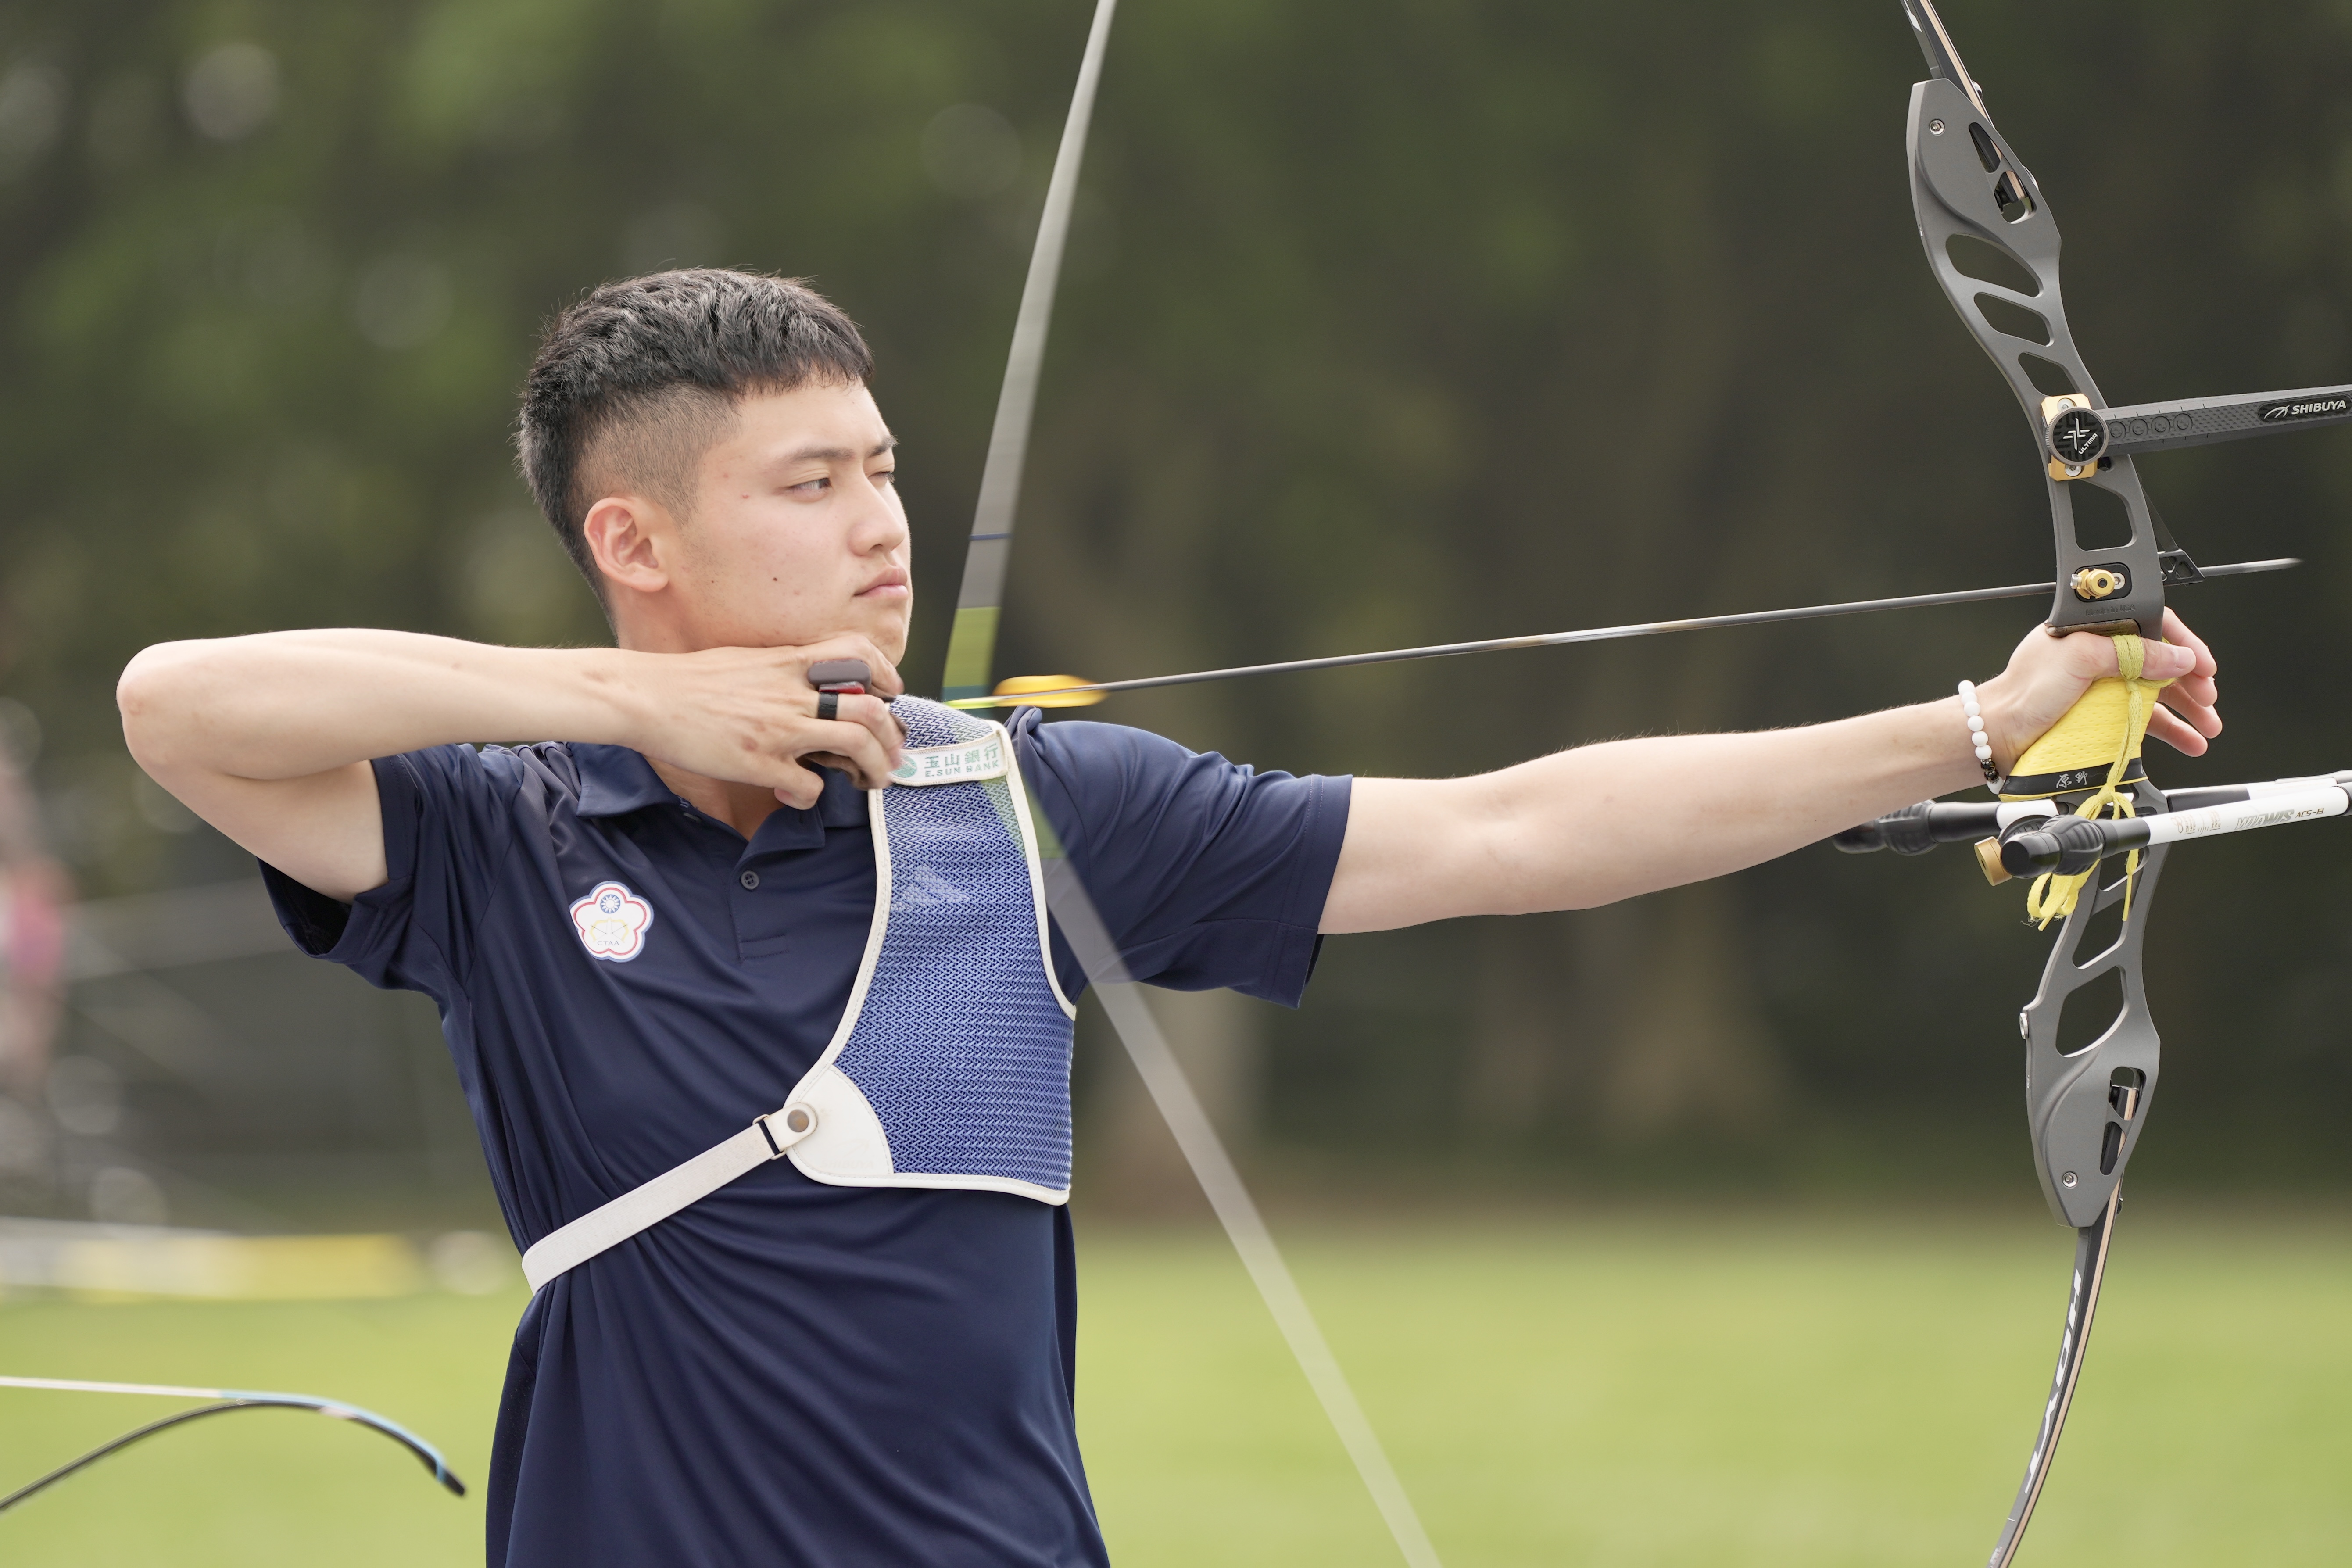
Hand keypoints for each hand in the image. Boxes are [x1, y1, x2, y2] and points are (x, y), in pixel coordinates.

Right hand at [615, 636, 906, 808]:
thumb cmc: (691, 680)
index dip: (886, 674)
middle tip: (892, 755)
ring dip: (874, 766)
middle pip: (870, 708)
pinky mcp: (760, 762)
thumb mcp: (747, 660)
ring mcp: (779, 728)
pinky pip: (809, 785)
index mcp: (788, 661)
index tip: (891, 693)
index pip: (858, 653)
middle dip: (892, 736)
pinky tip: (798, 794)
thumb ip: (784, 671)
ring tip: (873, 780)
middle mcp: (792, 692)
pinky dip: (813, 795)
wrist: (647, 697)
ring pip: (854, 743)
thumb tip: (809, 688)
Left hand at [1975, 608, 2220, 769]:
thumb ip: (2131, 653)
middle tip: (2208, 698)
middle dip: (2191, 680)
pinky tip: (2189, 740)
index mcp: (2092, 628)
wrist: (1998, 735)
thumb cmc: (2024, 692)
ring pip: (2157, 691)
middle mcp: (2099, 653)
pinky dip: (2170, 729)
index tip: (2203, 664)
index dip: (2182, 642)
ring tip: (2208, 725)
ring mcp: (2101, 685)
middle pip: (2160, 660)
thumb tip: (2177, 656)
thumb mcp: (2080, 658)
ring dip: (2188, 708)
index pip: (2151, 624)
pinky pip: (2144, 718)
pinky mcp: (2100, 714)